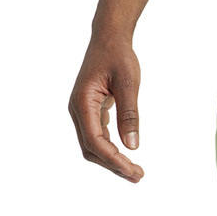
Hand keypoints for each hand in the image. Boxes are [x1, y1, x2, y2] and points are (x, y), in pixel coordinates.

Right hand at [68, 35, 143, 181]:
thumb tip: (133, 146)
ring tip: (135, 172)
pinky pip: (97, 136)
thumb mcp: (129, 83)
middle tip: (138, 176)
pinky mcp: (90, 111)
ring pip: (93, 146)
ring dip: (112, 160)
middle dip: (114, 165)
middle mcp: (78, 110)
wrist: (108, 38)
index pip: (94, 141)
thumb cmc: (118, 56)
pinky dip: (111, 150)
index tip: (133, 170)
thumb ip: (130, 114)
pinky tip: (127, 157)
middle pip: (91, 149)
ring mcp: (82, 111)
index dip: (113, 159)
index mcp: (83, 102)